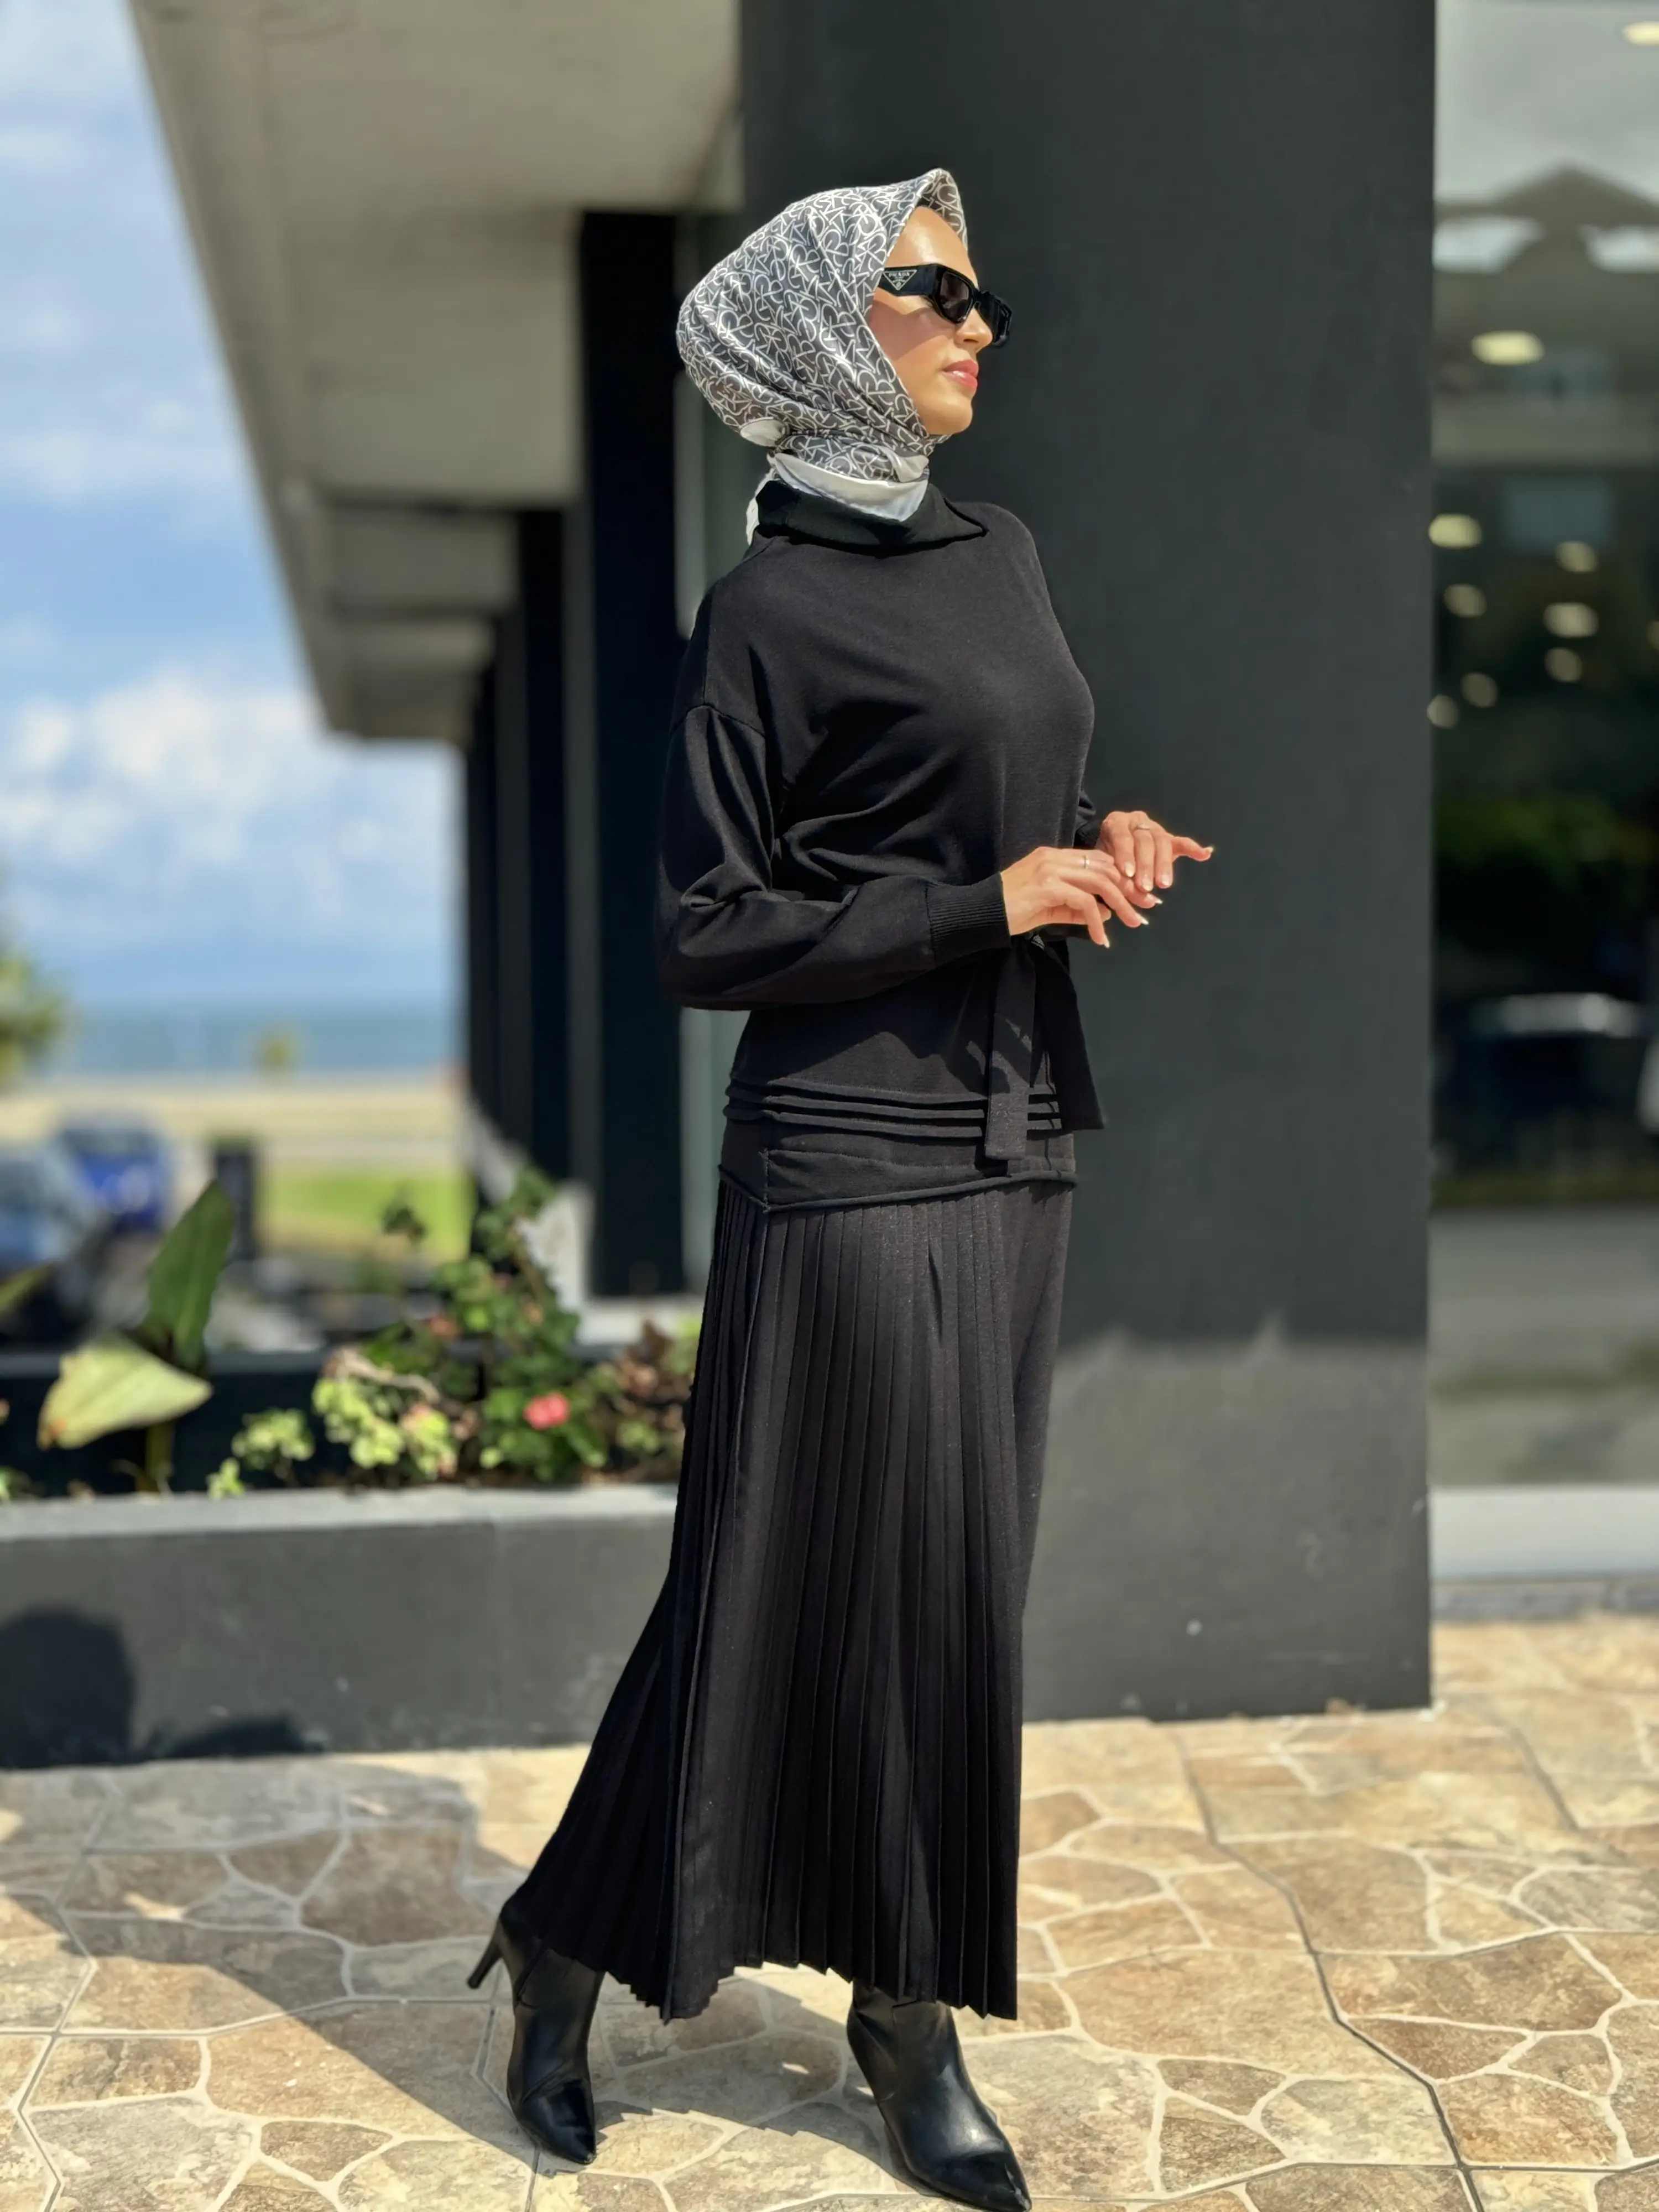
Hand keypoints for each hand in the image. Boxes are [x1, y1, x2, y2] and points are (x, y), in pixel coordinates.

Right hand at [1000, 845, 1148, 945]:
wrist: (982, 914)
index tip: (1139, 897)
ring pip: (1100, 882)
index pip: (1099, 860)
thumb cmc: (1011, 911)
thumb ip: (1076, 909)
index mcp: (1055, 857)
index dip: (1123, 878)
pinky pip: (1084, 903)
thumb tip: (1106, 914)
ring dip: (1121, 904)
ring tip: (1133, 922)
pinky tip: (1101, 938)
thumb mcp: (1049, 908)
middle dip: (1130, 890)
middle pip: (1106, 868)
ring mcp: (1051, 869)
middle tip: (1145, 910)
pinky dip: (1097, 921)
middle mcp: (1055, 857)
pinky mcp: (1048, 886)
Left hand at [1097, 809, 1212, 893]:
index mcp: (1116, 823)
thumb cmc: (1102, 861)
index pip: (1122, 836)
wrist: (1106, 851)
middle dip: (1145, 865)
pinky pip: (1181, 842)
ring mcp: (1154, 829)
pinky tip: (1205, 854)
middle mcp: (1136, 821)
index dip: (1125, 854)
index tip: (1128, 873)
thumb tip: (1124, 898)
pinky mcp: (1168, 839)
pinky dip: (1193, 848)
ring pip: (1162, 842)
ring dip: (1164, 864)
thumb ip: (1111, 876)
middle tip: (1145, 886)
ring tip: (1164, 884)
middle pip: (1145, 840)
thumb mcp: (1101, 866)